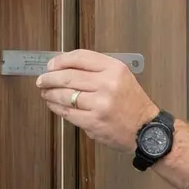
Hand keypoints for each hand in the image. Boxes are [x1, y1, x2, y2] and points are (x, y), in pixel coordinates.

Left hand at [37, 49, 158, 152]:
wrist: (146, 130)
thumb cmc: (132, 103)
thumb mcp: (122, 77)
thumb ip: (97, 70)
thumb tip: (65, 68)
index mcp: (115, 69)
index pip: (80, 58)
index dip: (61, 60)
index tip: (51, 64)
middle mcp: (107, 84)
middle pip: (68, 76)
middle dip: (49, 78)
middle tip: (42, 80)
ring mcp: (100, 104)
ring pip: (64, 95)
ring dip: (50, 93)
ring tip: (46, 93)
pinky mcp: (93, 122)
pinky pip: (68, 113)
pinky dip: (57, 108)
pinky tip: (54, 105)